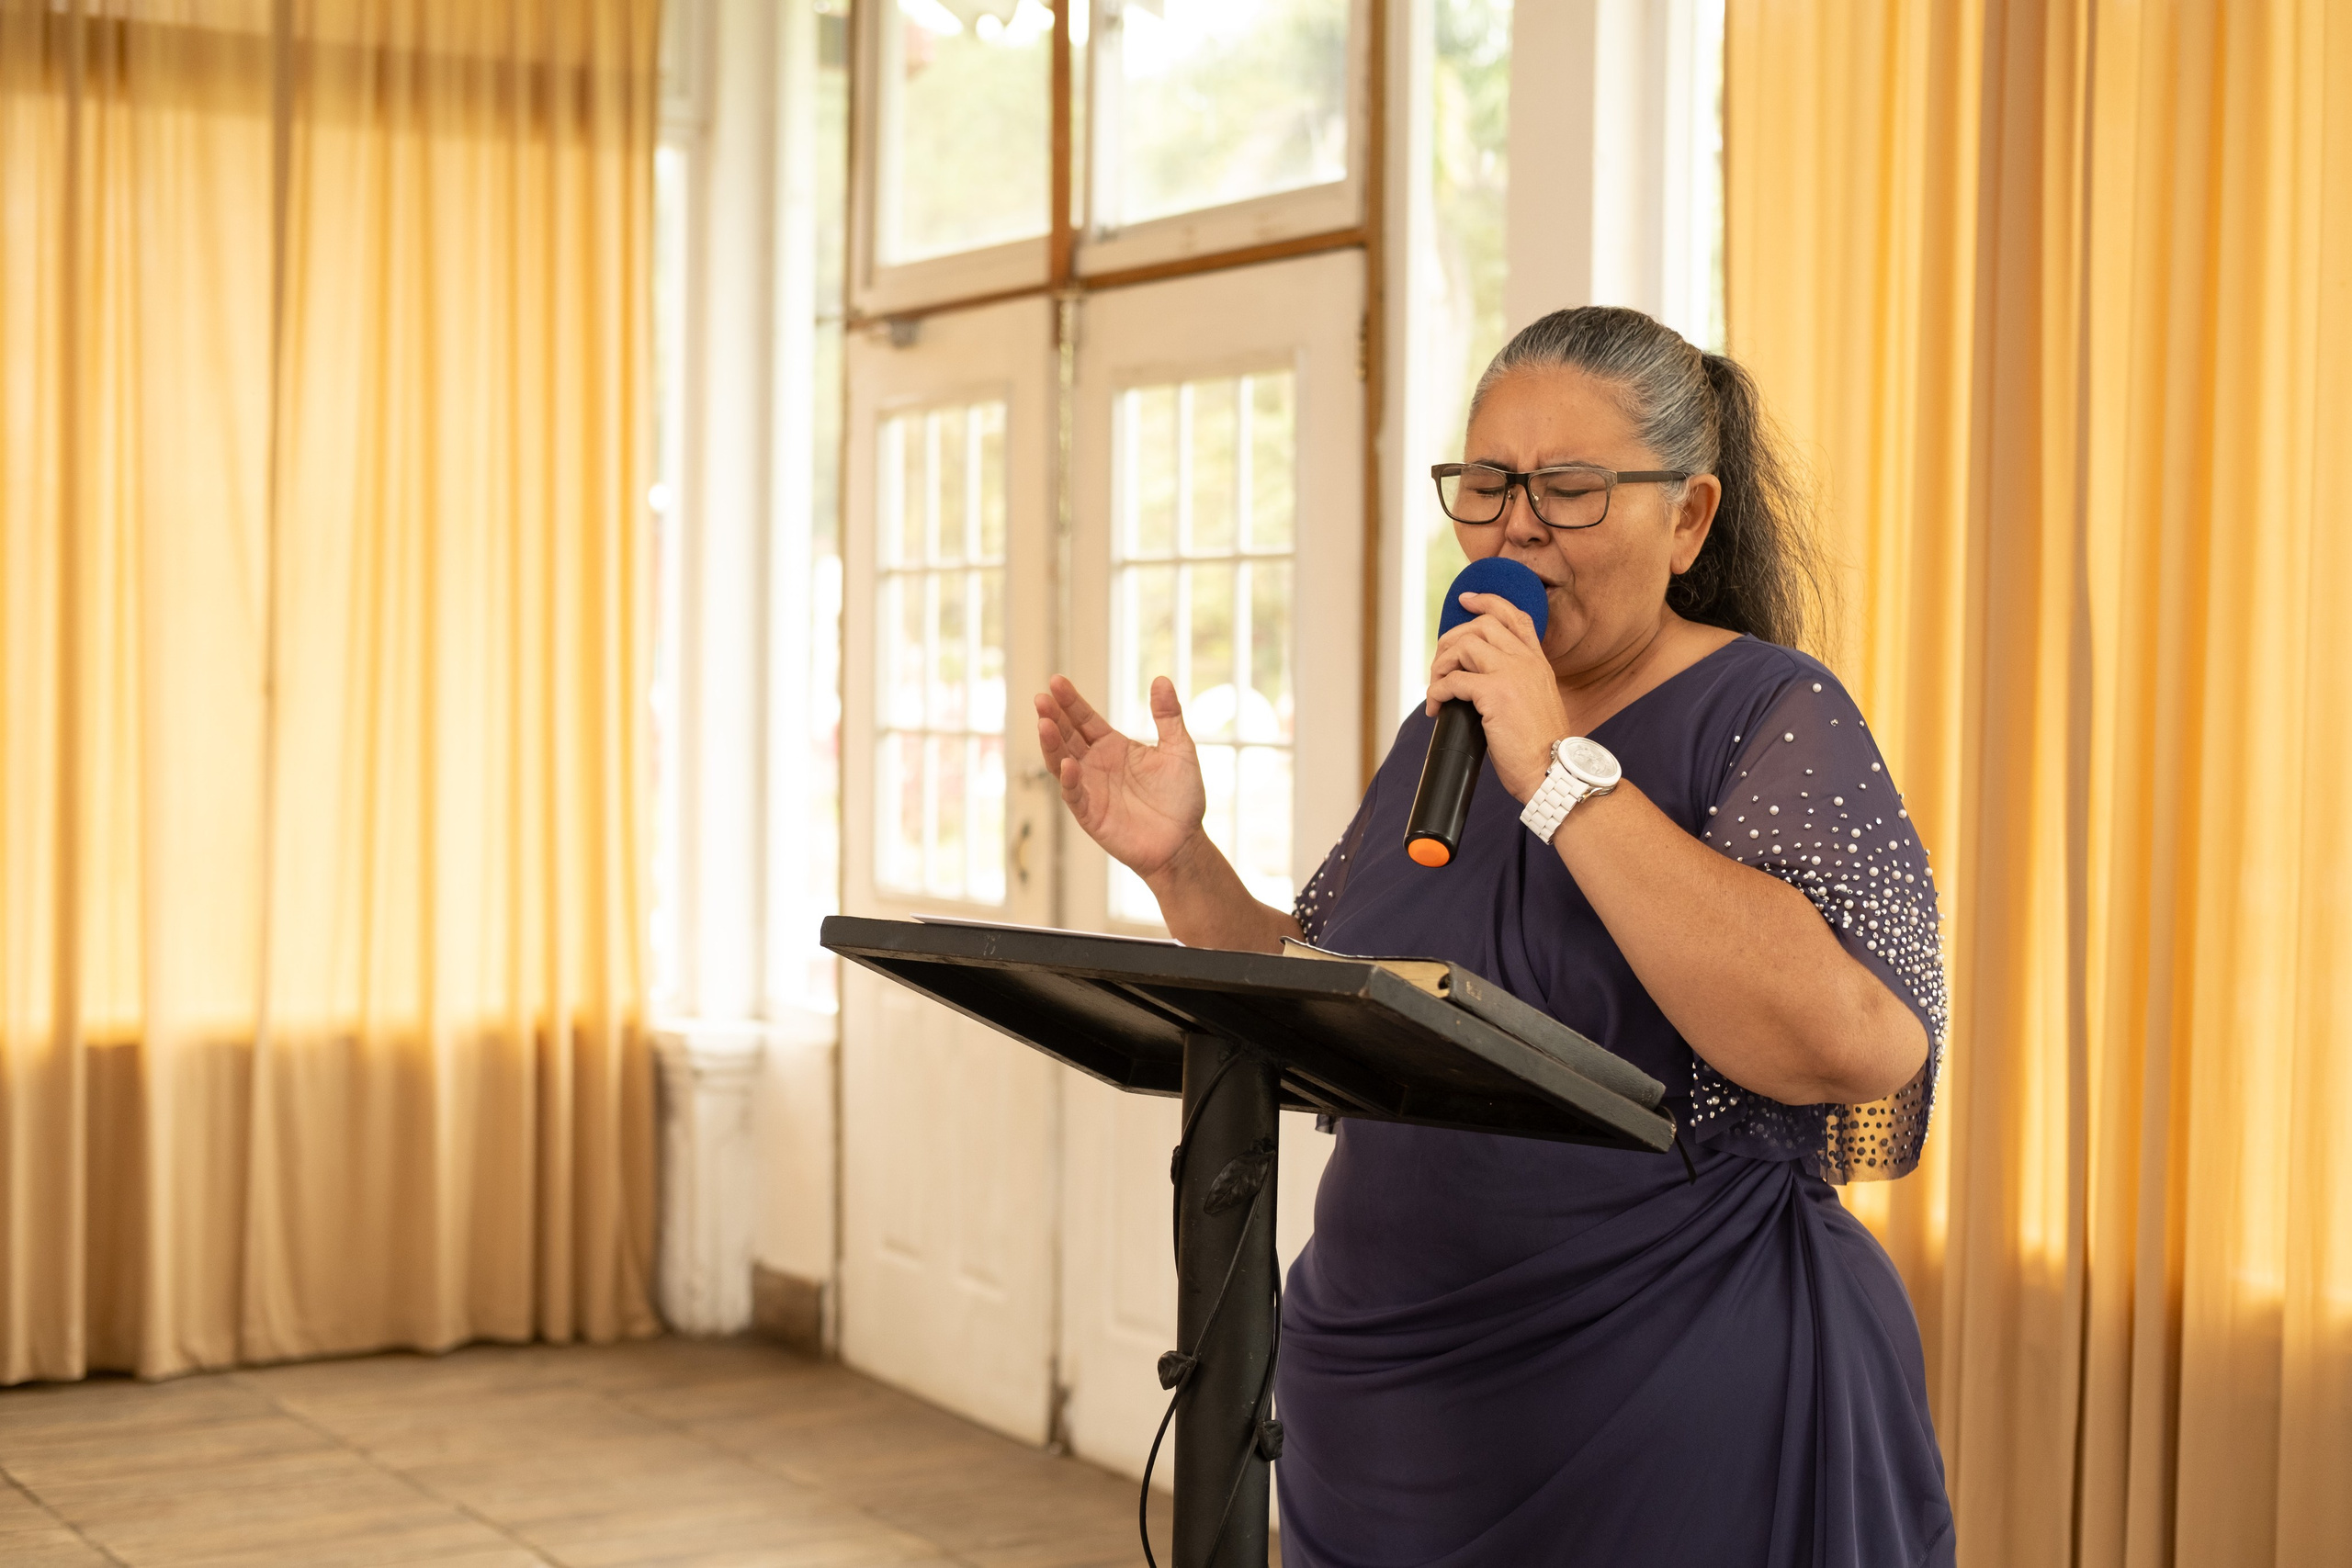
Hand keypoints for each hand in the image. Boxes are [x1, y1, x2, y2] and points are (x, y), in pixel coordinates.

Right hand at [1034, 674, 1206, 880]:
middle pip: (1067, 736)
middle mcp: (1096, 765)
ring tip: (1044, 723)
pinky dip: (1070, 780)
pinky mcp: (1091, 815)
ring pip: (1062, 763)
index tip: (1057, 681)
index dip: (1070, 701)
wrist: (1184, 842)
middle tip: (1042, 698)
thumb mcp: (1179, 749)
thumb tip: (1161, 679)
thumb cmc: (1182, 798)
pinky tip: (1069, 763)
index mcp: (1113, 747)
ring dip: (1051, 744)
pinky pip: (1075, 795)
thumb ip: (1168, 715)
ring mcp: (1091, 790)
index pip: (1084, 719)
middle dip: (1053, 717)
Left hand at [1424, 590, 1570, 801]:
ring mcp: (1511, 674)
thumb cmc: (1541, 747)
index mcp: (1537, 662)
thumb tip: (1478, 681)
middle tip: (1440, 666)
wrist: (1553, 770)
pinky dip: (1436, 692)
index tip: (1466, 599)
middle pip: (1480, 625)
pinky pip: (1452, 681)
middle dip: (1451, 639)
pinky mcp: (1495, 693)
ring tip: (1437, 689)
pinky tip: (1436, 708)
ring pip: (1463, 646)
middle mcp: (1526, 661)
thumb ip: (1517, 682)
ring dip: (1441, 665)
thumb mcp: (1536, 702)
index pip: (1515, 616)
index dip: (1487, 601)